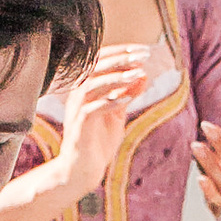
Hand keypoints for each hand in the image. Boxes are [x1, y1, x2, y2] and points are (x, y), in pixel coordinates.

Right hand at [55, 46, 155, 197]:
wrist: (83, 170)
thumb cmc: (99, 141)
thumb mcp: (118, 113)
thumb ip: (128, 94)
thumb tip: (143, 74)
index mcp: (86, 88)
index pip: (100, 61)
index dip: (121, 52)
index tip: (142, 50)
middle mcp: (78, 95)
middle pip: (96, 67)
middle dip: (121, 59)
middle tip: (143, 55)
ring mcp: (76, 110)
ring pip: (93, 85)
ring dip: (117, 78)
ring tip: (138, 73)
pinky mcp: (79, 127)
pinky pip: (92, 109)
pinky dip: (109, 103)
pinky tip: (127, 100)